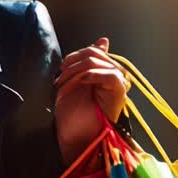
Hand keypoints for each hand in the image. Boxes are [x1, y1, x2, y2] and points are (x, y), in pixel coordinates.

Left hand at [53, 37, 130, 166]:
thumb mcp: (76, 81)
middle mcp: (115, 75)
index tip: (61, 70)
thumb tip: (104, 40)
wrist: (75, 136)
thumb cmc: (74, 113)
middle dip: (71, 66)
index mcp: (106, 71)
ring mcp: (119, 83)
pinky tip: (79, 86)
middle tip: (59, 82)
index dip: (73, 57)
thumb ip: (88, 62)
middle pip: (93, 54)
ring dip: (74, 74)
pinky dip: (89, 77)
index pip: (92, 50)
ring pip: (96, 62)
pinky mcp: (119, 91)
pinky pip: (108, 74)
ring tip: (64, 88)